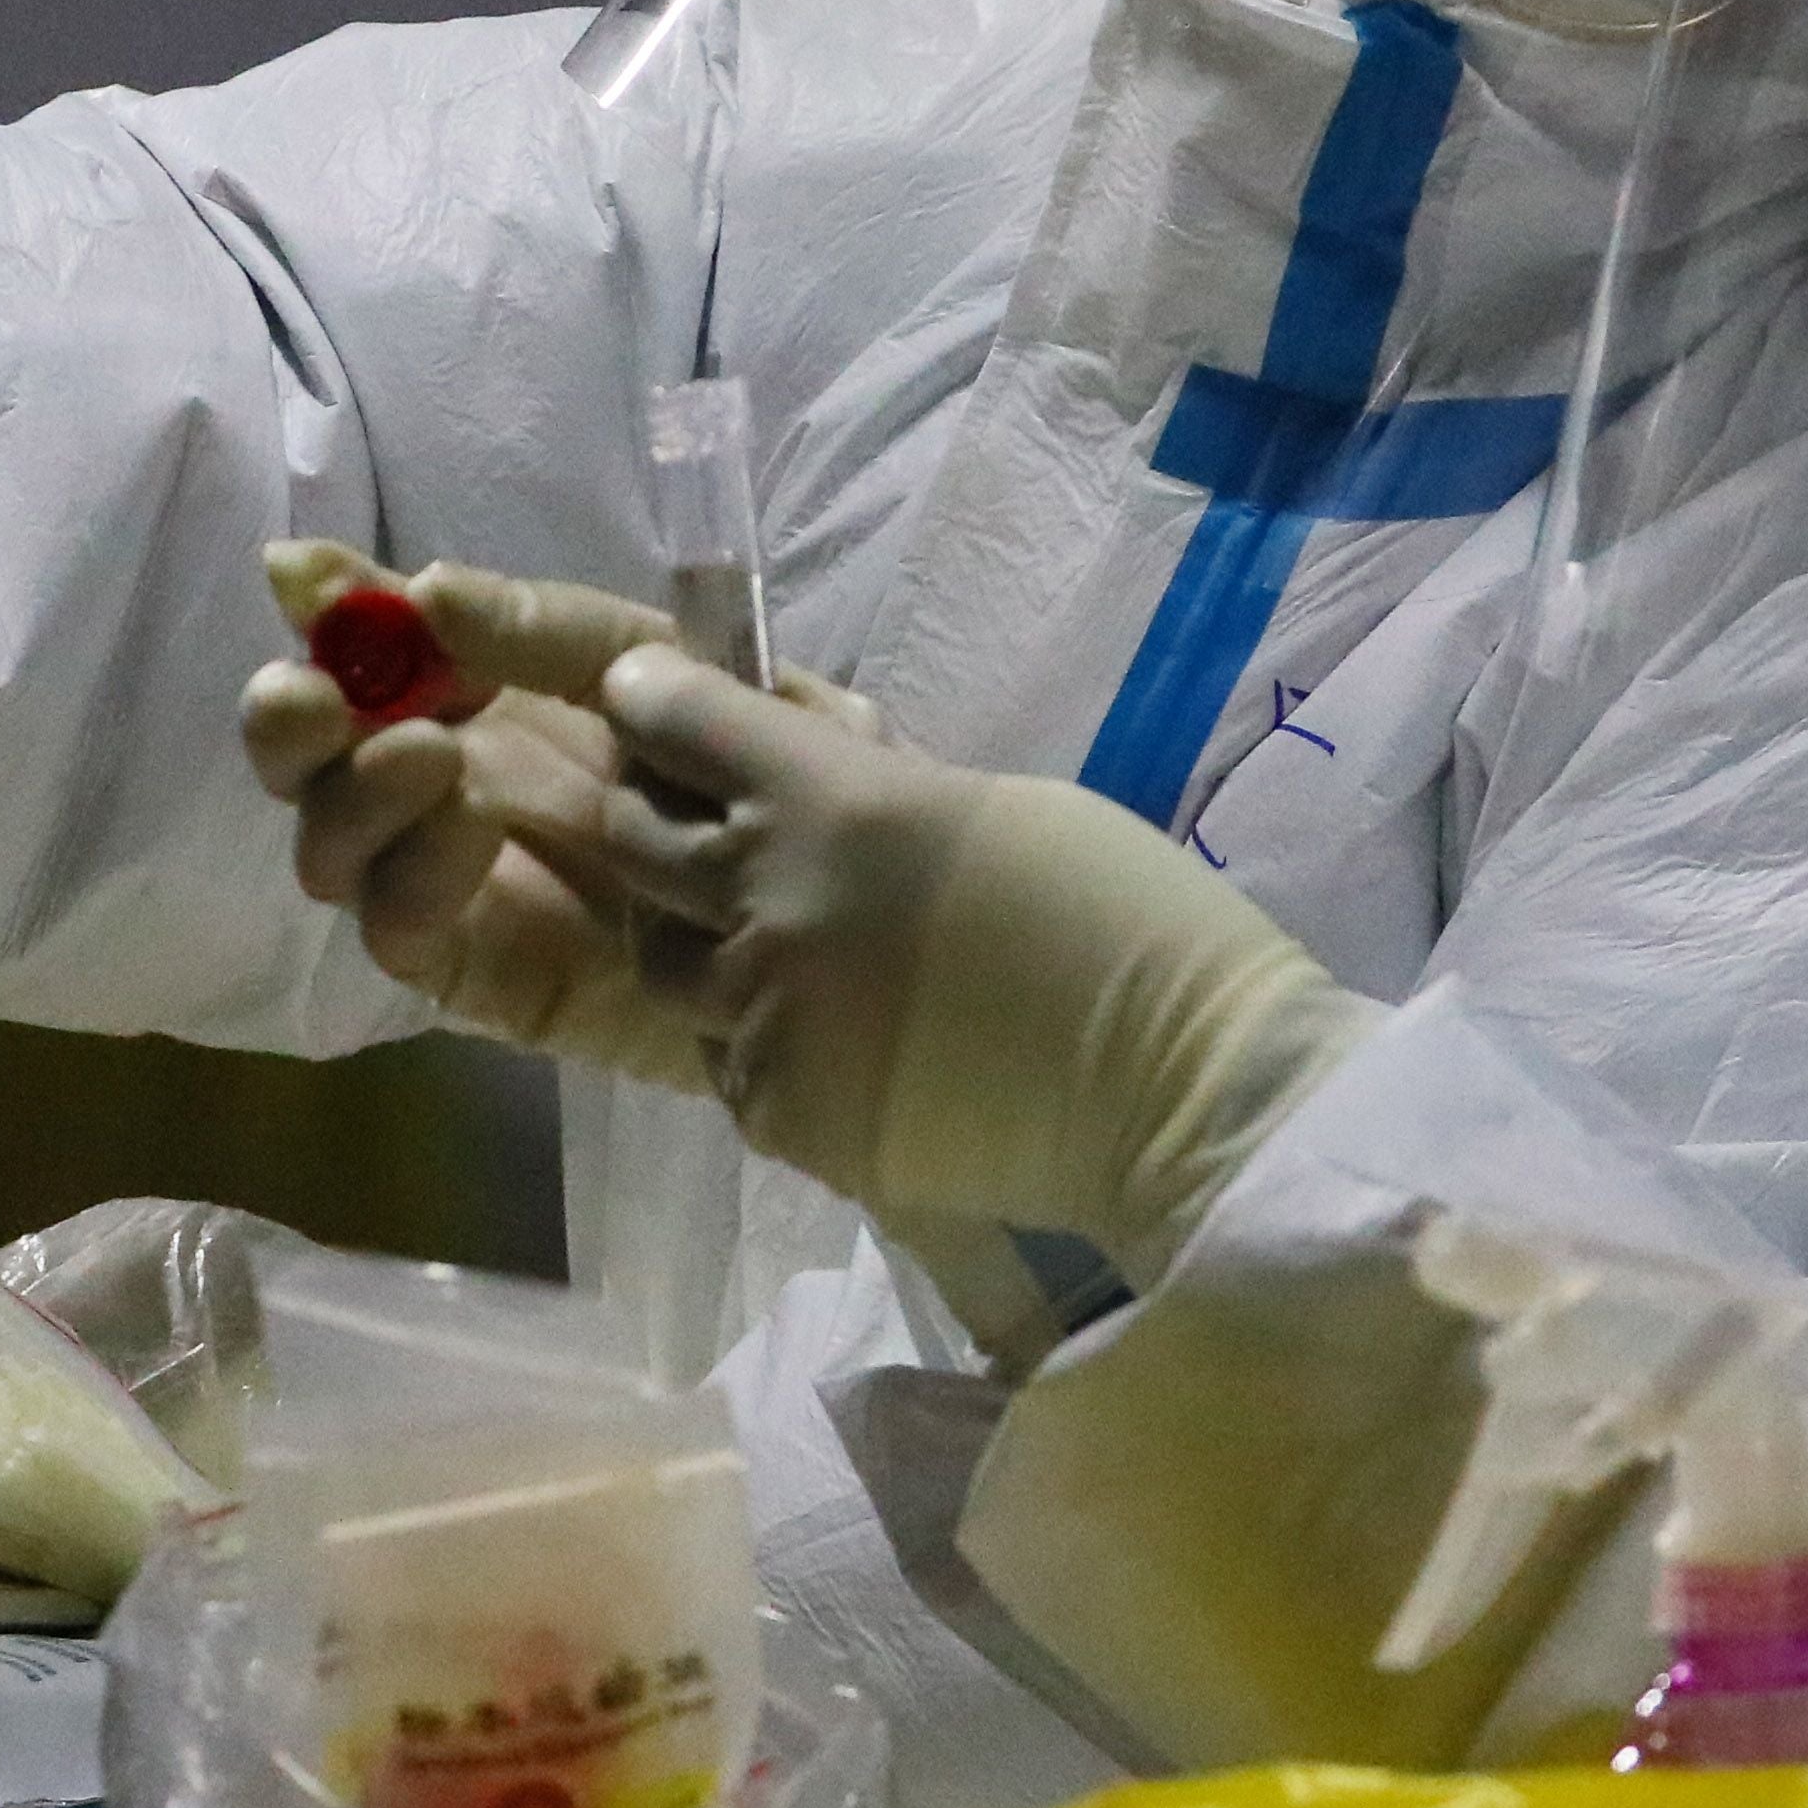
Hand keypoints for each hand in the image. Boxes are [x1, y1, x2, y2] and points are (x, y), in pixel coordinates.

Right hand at [243, 556, 744, 1090]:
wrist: (855, 920)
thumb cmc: (776, 775)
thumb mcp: (678, 666)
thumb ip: (555, 631)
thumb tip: (421, 589)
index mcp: (486, 690)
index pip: (370, 645)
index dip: (326, 610)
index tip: (316, 584)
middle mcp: (446, 781)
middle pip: (310, 754)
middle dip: (287, 716)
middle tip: (317, 694)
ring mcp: (450, 881)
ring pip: (330, 844)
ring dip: (353, 789)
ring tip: (430, 751)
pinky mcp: (476, 970)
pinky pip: (397, 926)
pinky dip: (409, 872)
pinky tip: (467, 826)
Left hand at [511, 641, 1376, 1268]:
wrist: (1176, 1087)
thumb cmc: (1120, 916)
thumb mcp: (989, 802)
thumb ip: (871, 783)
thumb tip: (801, 756)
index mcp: (830, 803)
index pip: (678, 720)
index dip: (650, 696)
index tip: (643, 690)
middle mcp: (768, 905)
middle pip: (631, 840)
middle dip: (647, 814)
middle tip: (686, 817)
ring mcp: (764, 1021)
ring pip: (666, 966)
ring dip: (698, 940)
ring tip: (769, 943)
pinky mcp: (780, 1116)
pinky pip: (726, 1061)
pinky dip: (758, 1039)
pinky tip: (832, 1035)